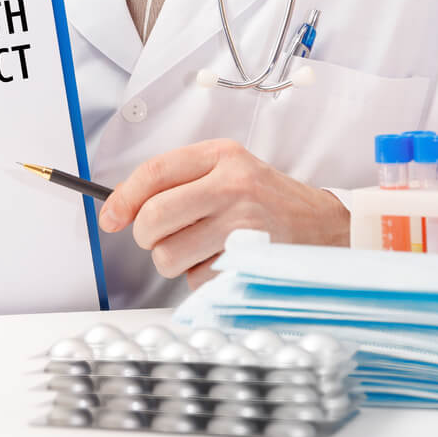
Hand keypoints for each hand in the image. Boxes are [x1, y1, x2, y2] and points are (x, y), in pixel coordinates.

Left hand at [98, 139, 348, 289]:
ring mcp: (243, 224)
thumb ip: (178, 182)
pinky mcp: (250, 261)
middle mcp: (232, 185)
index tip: (109, 217)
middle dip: (147, 236)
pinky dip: (203, 278)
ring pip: (169, 255)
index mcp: (221, 156)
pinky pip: (196, 280)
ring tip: (204, 249)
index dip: (123, 198)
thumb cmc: (268, 202)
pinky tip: (226, 262)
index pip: (154, 172)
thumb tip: (120, 208)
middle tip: (161, 238)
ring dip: (177, 261)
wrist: (328, 227)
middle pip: (154, 217)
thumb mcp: (228, 172)